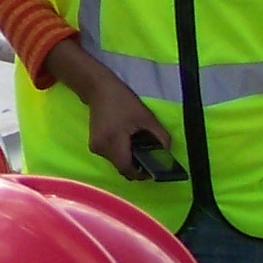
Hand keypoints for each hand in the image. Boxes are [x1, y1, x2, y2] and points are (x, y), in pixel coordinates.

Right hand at [73, 64, 174, 179]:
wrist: (98, 89)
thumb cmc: (123, 101)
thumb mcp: (146, 117)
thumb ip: (160, 136)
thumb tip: (167, 152)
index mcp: (113, 143)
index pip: (127, 170)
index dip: (141, 174)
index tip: (152, 170)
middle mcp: (101, 149)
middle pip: (122, 167)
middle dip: (136, 165)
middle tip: (148, 155)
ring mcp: (96, 148)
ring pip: (116, 162)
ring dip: (128, 158)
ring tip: (137, 145)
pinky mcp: (94, 145)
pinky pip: (111, 156)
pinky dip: (121, 152)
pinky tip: (127, 140)